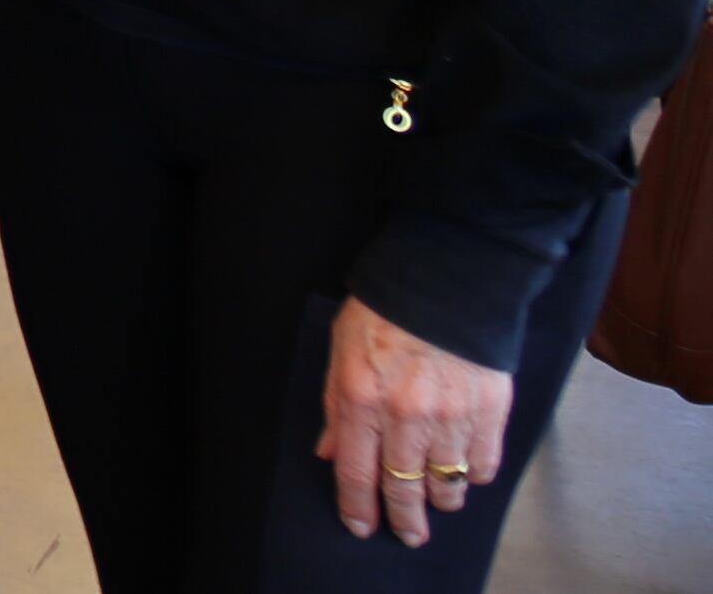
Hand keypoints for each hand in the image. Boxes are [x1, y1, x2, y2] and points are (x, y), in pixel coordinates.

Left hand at [319, 297, 511, 545]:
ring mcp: (452, 418)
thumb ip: (336, 409)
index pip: (357, 474)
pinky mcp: (490, 412)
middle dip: (404, 520)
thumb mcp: (341, 353)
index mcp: (362, 402)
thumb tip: (330, 453)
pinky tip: (466, 474)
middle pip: (403, 488)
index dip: (358, 508)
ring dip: (440, 500)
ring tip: (436, 503)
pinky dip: (474, 476)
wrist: (445, 284)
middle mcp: (406, 418)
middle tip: (408, 535)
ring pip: (447, 484)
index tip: (362, 527)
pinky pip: (483, 465)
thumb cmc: (384, 314)